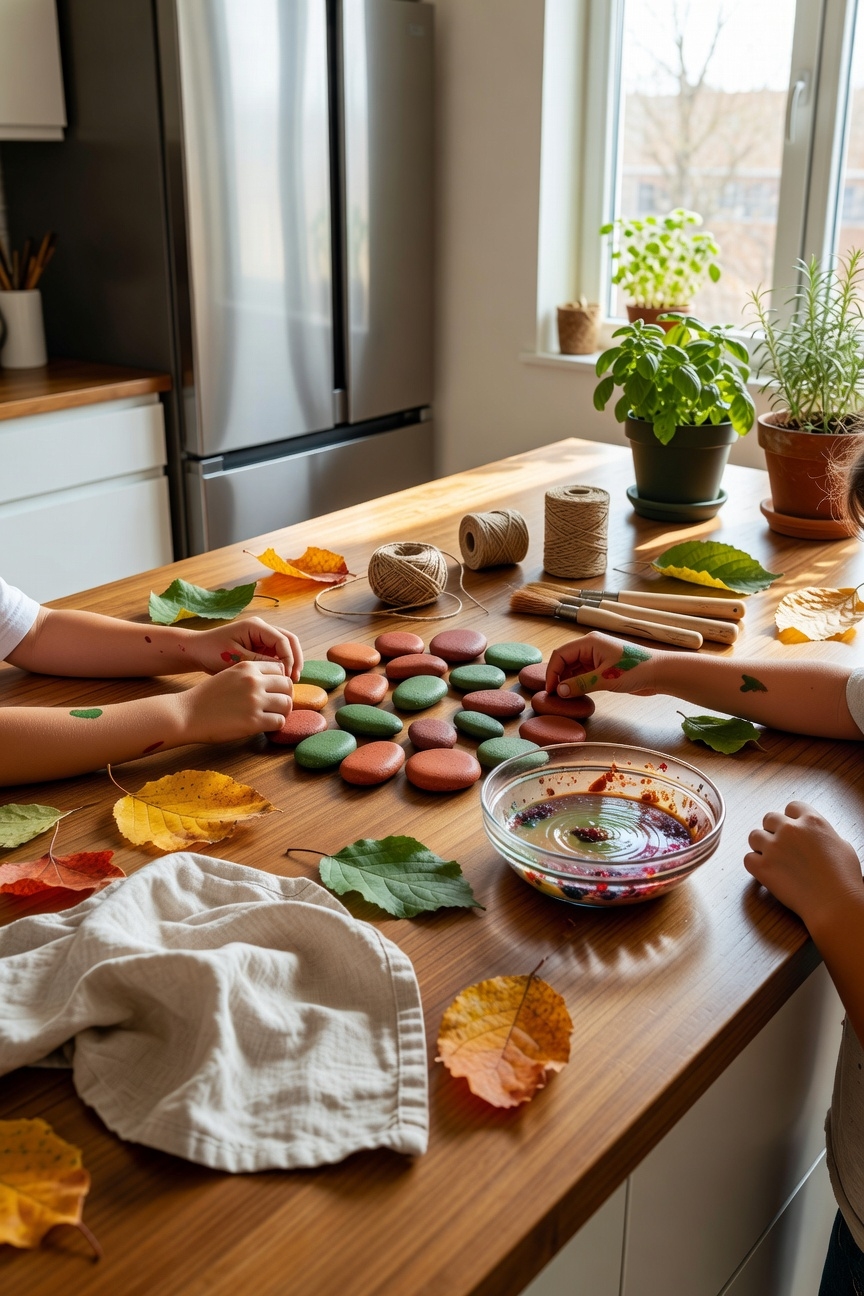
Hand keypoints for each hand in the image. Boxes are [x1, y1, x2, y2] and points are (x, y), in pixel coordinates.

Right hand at [179, 661, 293, 742]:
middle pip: (287, 685)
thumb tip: (272, 684)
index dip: (280, 680)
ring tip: (273, 716)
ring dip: (282, 711)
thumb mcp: (229, 675)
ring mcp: (255, 701)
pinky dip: (276, 725)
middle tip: (278, 705)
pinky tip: (266, 726)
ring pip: (287, 704)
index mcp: (247, 667)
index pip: (280, 668)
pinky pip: (279, 722)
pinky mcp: (253, 721)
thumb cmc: (206, 697)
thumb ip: (250, 676)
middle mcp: (254, 681)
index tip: (275, 690)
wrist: (186, 713)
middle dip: (285, 695)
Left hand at [190, 618, 302, 680]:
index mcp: (256, 626)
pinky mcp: (259, 647)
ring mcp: (261, 637)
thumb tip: (281, 670)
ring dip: (291, 662)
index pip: (282, 640)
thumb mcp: (235, 658)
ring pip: (286, 647)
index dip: (288, 659)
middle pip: (289, 640)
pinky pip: (276, 654)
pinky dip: (282, 665)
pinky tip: (280, 679)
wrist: (197, 650)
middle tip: (295, 679)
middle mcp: (262, 628)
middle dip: (295, 659)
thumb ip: (258, 662)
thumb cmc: (211, 651)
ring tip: (290, 681)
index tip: (286, 677)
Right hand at [546, 631, 657, 696]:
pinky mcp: (602, 667)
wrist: (660, 673)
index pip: (560, 654)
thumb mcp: (605, 678)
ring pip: (573, 668)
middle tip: (555, 696)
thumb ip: (580, 684)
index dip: (552, 672)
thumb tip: (560, 691)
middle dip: (558, 677)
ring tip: (564, 698)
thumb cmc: (636, 670)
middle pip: (565, 660)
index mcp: (589, 642)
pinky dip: (577, 684)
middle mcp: (590, 646)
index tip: (550, 691)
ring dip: (567, 681)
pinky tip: (575, 695)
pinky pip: (583, 674)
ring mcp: (596, 657)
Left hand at [744, 801, 863, 930]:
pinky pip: (748, 858)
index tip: (792, 827)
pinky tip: (764, 871)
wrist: (835, 903)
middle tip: (779, 844)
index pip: (792, 807)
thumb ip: (824, 836)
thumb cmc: (844, 880)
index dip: (791, 818)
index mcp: (811, 821)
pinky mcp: (762, 867)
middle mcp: (790, 830)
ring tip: (770, 857)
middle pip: (769, 818)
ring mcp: (774, 847)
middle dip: (773, 830)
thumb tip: (818, 839)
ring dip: (760, 845)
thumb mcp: (842, 847)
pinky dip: (754, 864)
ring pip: (754, 836)